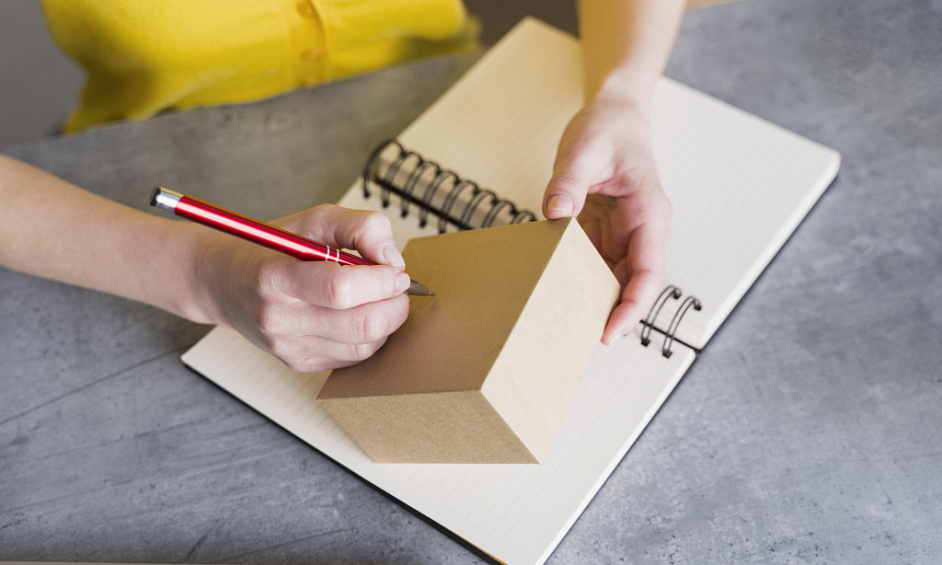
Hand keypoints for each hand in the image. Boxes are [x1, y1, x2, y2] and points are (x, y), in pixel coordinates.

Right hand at [193, 204, 410, 371]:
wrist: (221, 282)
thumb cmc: (271, 246)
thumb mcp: (312, 220)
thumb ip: (359, 227)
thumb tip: (393, 259)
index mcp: (275, 276)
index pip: (341, 289)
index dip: (381, 280)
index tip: (394, 270)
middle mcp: (278, 318)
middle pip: (359, 325)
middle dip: (394, 305)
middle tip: (396, 286)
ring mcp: (286, 346)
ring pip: (363, 346)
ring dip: (387, 322)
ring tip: (379, 298)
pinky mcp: (297, 362)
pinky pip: (352, 357)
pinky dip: (370, 337)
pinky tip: (361, 314)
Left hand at [543, 94, 671, 344]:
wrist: (615, 111)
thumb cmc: (609, 127)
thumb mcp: (585, 148)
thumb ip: (568, 181)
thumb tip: (555, 215)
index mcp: (649, 214)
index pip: (649, 272)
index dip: (632, 307)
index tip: (609, 332)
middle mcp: (640, 230)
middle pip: (630, 284)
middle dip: (607, 313)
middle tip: (571, 337)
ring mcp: (622, 234)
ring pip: (610, 279)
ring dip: (588, 298)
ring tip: (557, 322)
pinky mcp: (602, 232)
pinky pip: (590, 263)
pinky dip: (572, 277)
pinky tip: (549, 289)